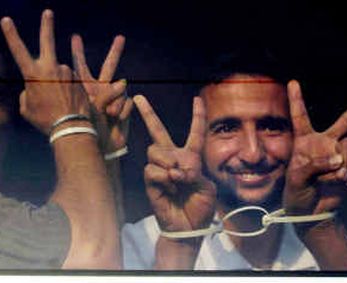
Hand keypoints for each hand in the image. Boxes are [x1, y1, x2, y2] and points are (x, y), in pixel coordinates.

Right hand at [0, 10, 88, 134]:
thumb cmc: (45, 120)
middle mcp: (51, 69)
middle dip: (46, 26)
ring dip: (59, 83)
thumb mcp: (28, 108)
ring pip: (60, 72)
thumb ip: (30, 92)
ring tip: (61, 102)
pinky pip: (70, 81)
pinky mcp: (78, 79)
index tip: (7, 20)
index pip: (19, 51)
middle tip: (48, 13)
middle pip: (47, 42)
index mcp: (33, 75)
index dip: (12, 35)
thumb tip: (36, 86)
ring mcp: (66, 73)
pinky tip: (69, 102)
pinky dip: (69, 89)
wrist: (71, 127)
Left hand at [71, 34, 131, 151]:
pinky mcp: (125, 107)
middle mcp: (101, 89)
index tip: (75, 37)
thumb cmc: (88, 129)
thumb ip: (105, 94)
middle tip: (120, 37)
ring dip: (116, 103)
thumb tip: (124, 82)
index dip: (78, 53)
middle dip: (115, 51)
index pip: (81, 67)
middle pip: (109, 66)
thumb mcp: (91, 109)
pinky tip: (116, 120)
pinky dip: (123, 111)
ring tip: (109, 116)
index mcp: (85, 88)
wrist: (100, 146)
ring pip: (122, 88)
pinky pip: (128, 102)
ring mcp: (114, 98)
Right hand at [134, 95, 215, 232]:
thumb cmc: (200, 207)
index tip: (197, 99)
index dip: (197, 116)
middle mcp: (173, 159)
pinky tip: (169, 188)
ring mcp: (160, 169)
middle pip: (158, 131)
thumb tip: (175, 168)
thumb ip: (195, 172)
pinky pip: (151, 169)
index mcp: (191, 158)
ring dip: (168, 162)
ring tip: (176, 179)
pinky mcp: (150, 181)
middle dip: (148, 113)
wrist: (189, 227)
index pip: (195, 133)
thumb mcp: (207, 187)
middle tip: (139, 98)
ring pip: (155, 150)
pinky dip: (163, 178)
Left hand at [283, 80, 346, 214]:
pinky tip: (342, 183)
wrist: (313, 212)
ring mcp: (340, 153)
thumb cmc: (297, 192)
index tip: (293, 82)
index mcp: (304, 141)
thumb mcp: (296, 178)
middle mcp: (324, 142)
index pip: (300, 117)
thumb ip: (314, 165)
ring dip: (343, 164)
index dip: (297, 99)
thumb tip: (338, 158)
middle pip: (345, 121)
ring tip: (333, 179)